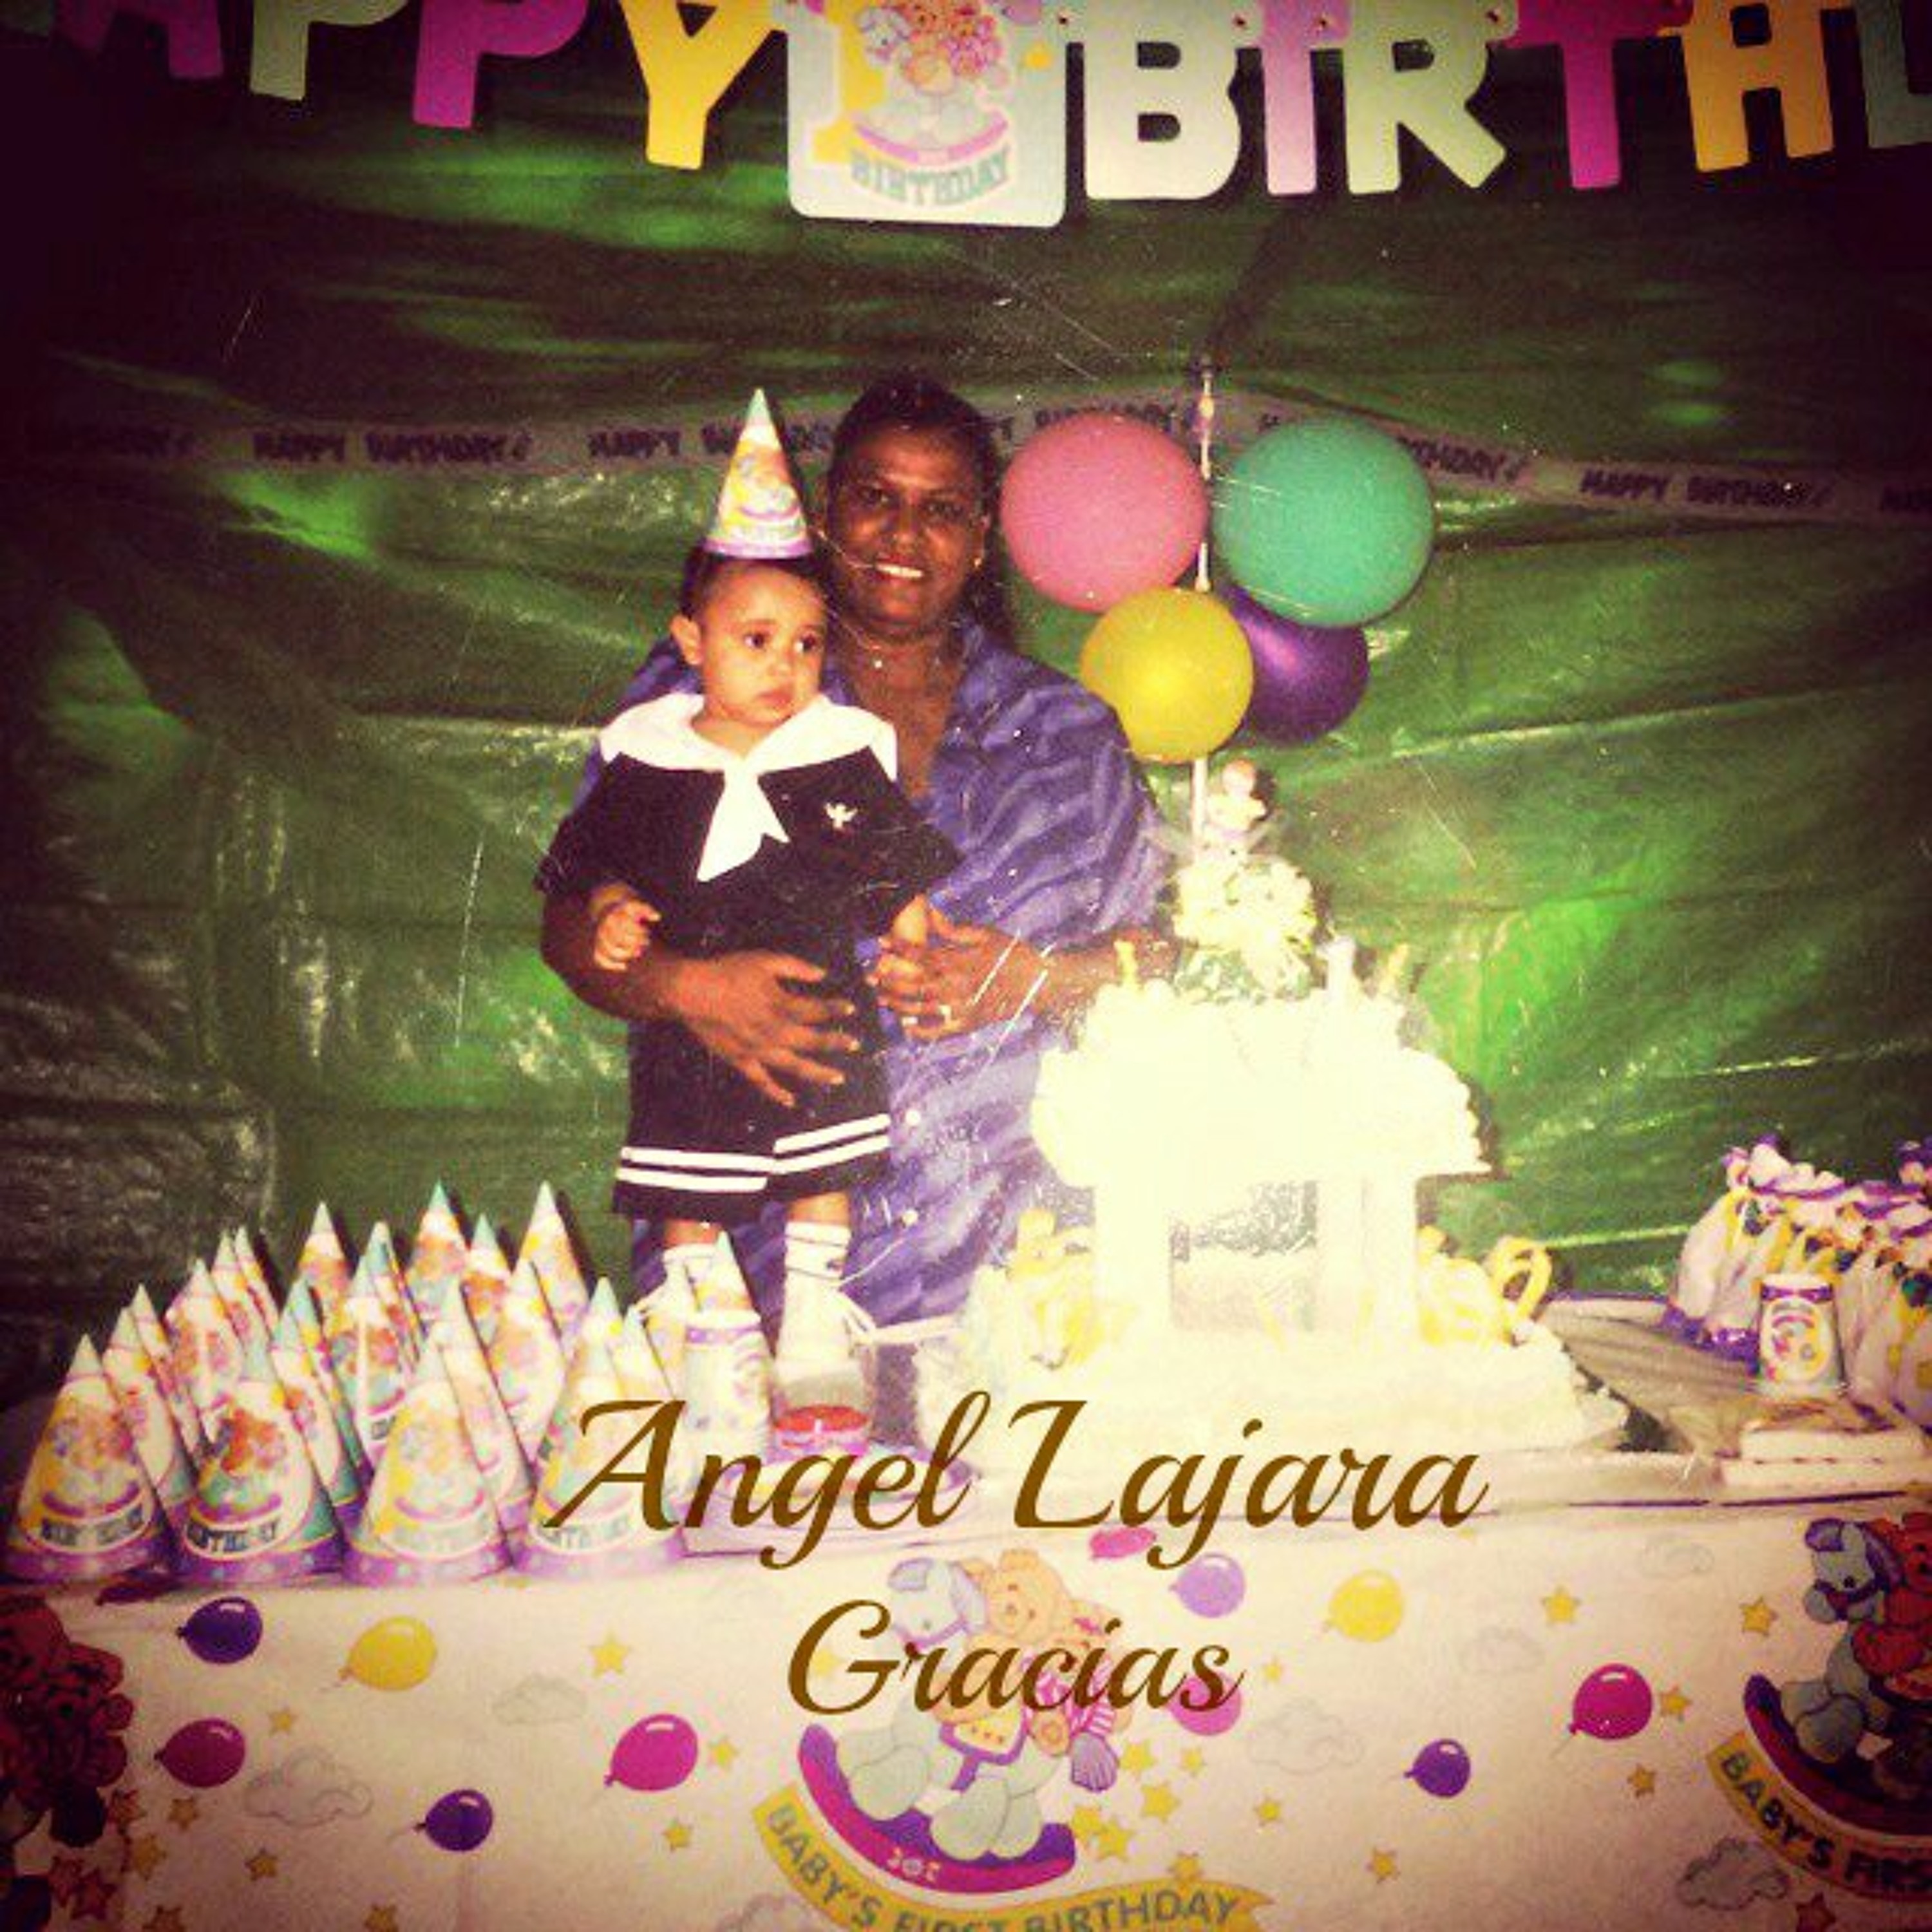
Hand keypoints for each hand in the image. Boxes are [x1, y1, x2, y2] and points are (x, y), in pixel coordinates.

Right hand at [591, 894, 660, 971]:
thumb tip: (657, 917)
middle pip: (618, 939)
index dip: (637, 932)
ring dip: (626, 954)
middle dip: (635, 942)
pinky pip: (599, 958)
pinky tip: (625, 966)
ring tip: (639, 952)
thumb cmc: (626, 912)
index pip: (624, 927)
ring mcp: (600, 939)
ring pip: (609, 950)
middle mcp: (604, 929)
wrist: (609, 913)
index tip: (645, 932)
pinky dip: (611, 965)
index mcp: (612, 918)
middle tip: (645, 941)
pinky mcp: (598, 947)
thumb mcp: (635, 906)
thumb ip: (647, 910)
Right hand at [663, 951, 859, 1109]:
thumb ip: (796, 967)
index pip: (817, 1010)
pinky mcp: (742, 1061)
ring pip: (795, 1066)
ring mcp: (760, 1050)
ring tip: (838, 1078)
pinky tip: (791, 1101)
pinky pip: (762, 1081)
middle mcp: (776, 1032)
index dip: (836, 1009)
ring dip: (818, 1073)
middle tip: (855, 1045)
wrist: (692, 992)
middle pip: (813, 1041)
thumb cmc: (729, 972)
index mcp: (782, 1005)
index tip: (851, 1009)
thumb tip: (823, 974)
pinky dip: (777, 1093)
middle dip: (836, 1042)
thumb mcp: (765, 960)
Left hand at [874, 905, 1049, 1041]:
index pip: (920, 953)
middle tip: (872, 974)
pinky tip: (906, 1026)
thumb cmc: (1011, 954)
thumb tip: (930, 916)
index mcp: (959, 960)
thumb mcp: (985, 934)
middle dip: (889, 977)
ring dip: (897, 1002)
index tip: (880, 942)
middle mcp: (956, 984)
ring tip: (882, 998)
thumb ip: (954, 930)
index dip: (898, 947)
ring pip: (920, 1007)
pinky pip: (939, 1031)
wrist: (1037, 982)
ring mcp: (961, 1006)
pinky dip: (921, 1031)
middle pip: (913, 982)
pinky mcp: (968, 1024)